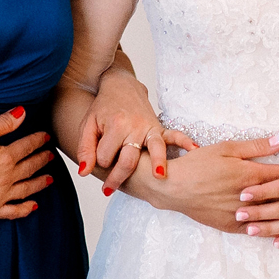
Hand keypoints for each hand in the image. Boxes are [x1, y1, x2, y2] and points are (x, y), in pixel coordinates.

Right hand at [0, 107, 54, 219]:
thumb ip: (3, 122)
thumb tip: (22, 113)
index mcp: (6, 157)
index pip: (27, 146)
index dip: (39, 140)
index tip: (47, 137)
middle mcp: (7, 178)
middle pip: (30, 167)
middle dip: (42, 160)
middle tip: (51, 156)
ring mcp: (0, 196)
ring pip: (26, 189)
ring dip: (39, 183)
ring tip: (49, 178)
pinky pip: (12, 211)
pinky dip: (24, 209)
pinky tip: (33, 206)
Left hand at [75, 67, 197, 192]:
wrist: (121, 87)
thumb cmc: (103, 108)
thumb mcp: (88, 126)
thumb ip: (85, 149)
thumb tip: (85, 173)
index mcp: (115, 126)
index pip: (106, 157)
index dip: (100, 162)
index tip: (99, 159)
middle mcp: (134, 127)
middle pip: (128, 161)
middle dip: (117, 178)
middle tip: (108, 191)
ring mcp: (149, 127)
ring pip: (155, 149)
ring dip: (157, 163)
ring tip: (158, 178)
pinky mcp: (159, 127)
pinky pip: (174, 135)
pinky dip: (185, 141)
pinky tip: (194, 149)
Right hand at [129, 135, 278, 232]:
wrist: (173, 188)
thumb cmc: (199, 163)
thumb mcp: (227, 148)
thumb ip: (256, 146)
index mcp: (249, 175)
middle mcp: (249, 197)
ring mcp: (241, 215)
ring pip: (273, 217)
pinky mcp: (231, 227)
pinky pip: (257, 231)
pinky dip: (272, 231)